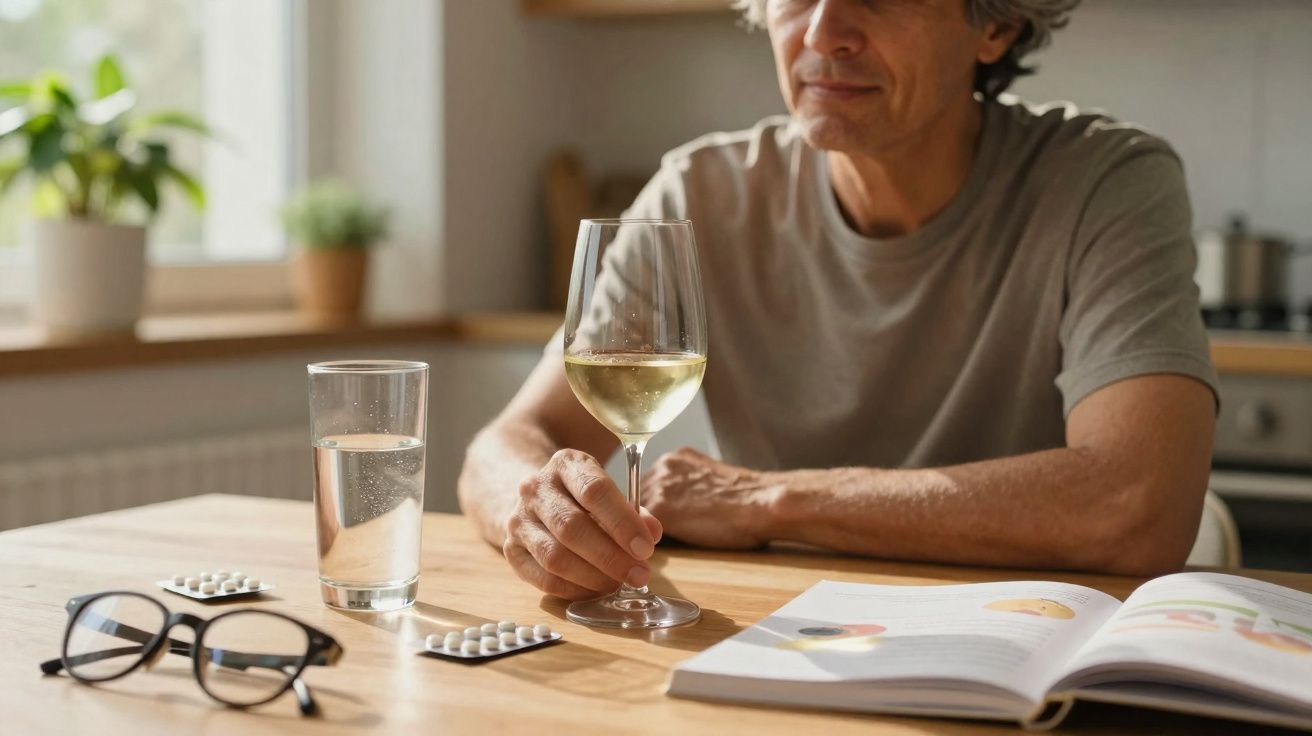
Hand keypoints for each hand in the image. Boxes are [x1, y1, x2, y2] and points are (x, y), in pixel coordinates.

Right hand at [503, 449, 662, 600]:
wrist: (537, 499)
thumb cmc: (582, 497)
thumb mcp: (609, 493)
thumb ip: (633, 513)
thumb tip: (652, 534)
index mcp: (565, 464)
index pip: (594, 491)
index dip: (622, 522)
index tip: (645, 548)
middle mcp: (535, 488)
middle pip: (572, 527)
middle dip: (610, 556)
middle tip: (639, 574)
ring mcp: (518, 519)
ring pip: (555, 556)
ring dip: (593, 576)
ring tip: (618, 583)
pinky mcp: (511, 549)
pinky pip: (543, 578)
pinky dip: (573, 589)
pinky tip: (594, 589)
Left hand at [641, 447, 776, 548]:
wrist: (764, 502)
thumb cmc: (750, 501)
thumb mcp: (712, 483)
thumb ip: (689, 489)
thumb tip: (680, 509)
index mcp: (677, 458)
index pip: (647, 484)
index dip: (650, 508)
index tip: (659, 523)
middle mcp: (663, 465)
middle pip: (635, 497)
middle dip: (642, 519)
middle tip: (650, 538)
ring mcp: (660, 485)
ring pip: (633, 514)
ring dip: (640, 532)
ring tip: (656, 547)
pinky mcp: (662, 509)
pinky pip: (640, 531)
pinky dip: (645, 544)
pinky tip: (659, 552)